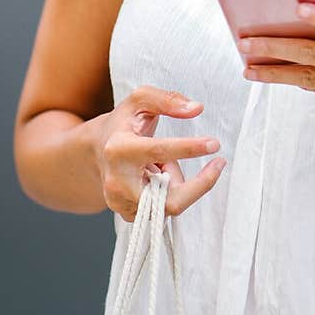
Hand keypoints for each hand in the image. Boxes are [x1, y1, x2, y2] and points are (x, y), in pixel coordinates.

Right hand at [91, 85, 224, 222]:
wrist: (97, 151)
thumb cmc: (122, 124)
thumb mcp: (140, 100)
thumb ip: (168, 100)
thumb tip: (196, 108)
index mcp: (119, 148)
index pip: (159, 150)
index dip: (190, 148)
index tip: (214, 145)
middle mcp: (117, 182)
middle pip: (170, 200)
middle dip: (198, 184)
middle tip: (218, 164)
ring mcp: (121, 203)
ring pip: (169, 204)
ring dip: (176, 182)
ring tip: (163, 164)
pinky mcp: (128, 215)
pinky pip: (163, 209)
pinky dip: (169, 191)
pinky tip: (156, 177)